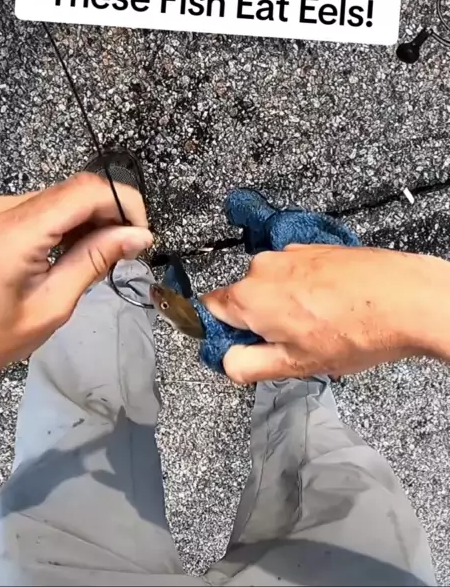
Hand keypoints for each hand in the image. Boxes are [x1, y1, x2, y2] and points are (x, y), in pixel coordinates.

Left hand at [0, 173, 152, 379]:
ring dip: (86, 218)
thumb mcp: (51, 307)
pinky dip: (62, 221)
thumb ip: (94, 261)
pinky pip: (37, 205)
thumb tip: (137, 236)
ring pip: (57, 195)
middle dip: (109, 213)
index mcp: (13, 234)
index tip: (139, 232)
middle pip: (73, 189)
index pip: (85, 191)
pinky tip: (67, 249)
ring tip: (94, 255)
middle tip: (124, 248)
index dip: (123, 202)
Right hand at [202, 245, 449, 383]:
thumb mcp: (296, 365)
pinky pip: (295, 273)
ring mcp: (290, 254)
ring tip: (323, 327)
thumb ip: (248, 366)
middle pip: (244, 300)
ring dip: (287, 307)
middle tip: (294, 345)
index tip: (245, 348)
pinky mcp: (314, 248)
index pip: (209, 311)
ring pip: (273, 286)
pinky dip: (307, 291)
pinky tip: (335, 309)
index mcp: (249, 298)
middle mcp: (263, 268)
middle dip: (262, 323)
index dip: (225, 334)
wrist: (405, 297)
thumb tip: (228, 362)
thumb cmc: (357, 330)